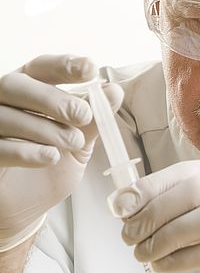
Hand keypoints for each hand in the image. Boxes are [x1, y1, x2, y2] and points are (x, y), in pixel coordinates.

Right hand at [0, 54, 122, 250]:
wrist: (28, 206)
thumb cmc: (50, 167)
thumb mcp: (79, 143)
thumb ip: (94, 120)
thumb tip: (114, 92)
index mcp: (28, 91)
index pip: (41, 68)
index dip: (63, 66)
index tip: (90, 68)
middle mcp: (3, 103)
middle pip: (17, 85)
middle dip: (52, 98)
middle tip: (83, 114)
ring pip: (8, 116)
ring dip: (45, 128)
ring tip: (73, 142)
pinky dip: (27, 151)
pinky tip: (51, 156)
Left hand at [113, 159, 199, 272]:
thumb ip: (197, 214)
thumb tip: (143, 218)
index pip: (187, 172)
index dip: (150, 188)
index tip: (122, 205)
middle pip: (191, 190)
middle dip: (151, 214)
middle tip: (128, 235)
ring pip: (199, 218)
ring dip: (162, 239)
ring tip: (143, 254)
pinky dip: (182, 260)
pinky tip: (166, 267)